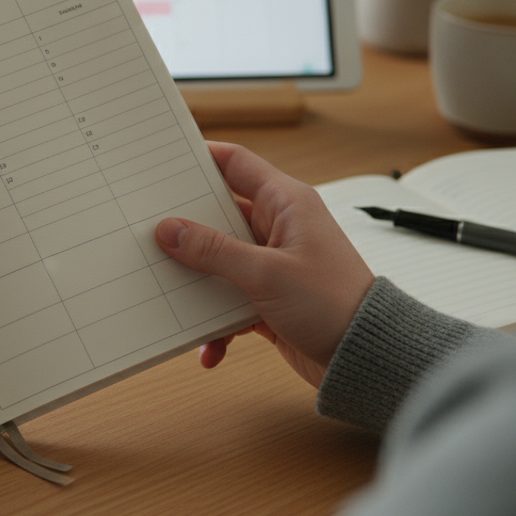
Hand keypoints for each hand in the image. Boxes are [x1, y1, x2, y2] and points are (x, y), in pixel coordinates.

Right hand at [155, 142, 373, 387]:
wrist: (363, 357)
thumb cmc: (334, 305)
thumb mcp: (266, 274)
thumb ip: (213, 250)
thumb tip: (170, 229)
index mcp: (286, 203)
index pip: (236, 163)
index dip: (201, 158)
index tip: (165, 163)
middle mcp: (279, 227)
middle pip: (218, 214)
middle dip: (186, 229)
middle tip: (151, 233)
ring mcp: (273, 262)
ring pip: (219, 261)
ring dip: (199, 283)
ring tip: (175, 296)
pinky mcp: (269, 296)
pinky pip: (228, 300)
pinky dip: (216, 323)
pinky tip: (211, 345)